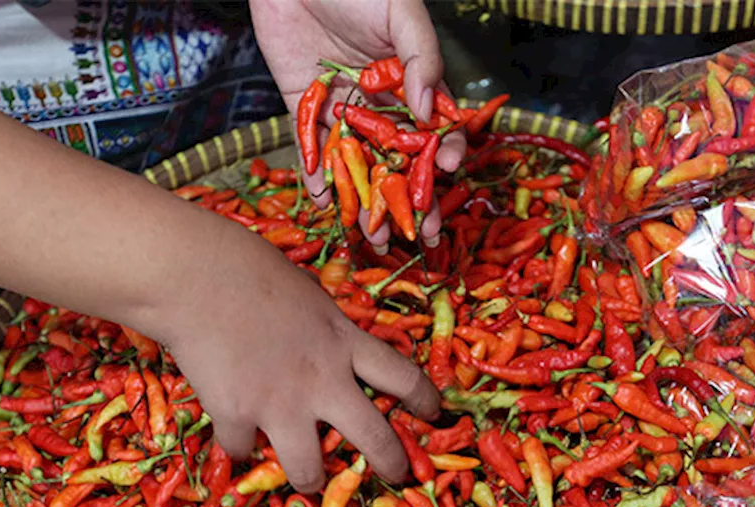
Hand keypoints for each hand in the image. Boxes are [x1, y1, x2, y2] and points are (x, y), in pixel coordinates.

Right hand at [149, 219, 438, 492]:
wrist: (195, 275)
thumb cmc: (248, 269)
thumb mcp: (309, 296)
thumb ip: (325, 330)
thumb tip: (330, 345)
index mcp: (343, 342)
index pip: (402, 376)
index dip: (424, 399)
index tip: (433, 412)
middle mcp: (322, 380)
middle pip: (375, 437)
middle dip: (391, 463)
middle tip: (396, 475)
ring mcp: (280, 404)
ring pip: (309, 469)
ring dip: (311, 478)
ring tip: (309, 479)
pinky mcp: (237, 416)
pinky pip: (242, 450)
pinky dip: (238, 446)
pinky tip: (234, 437)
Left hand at [251, 0, 465, 246]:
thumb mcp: (402, 15)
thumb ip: (422, 59)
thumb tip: (428, 111)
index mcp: (411, 83)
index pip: (434, 130)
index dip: (444, 155)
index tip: (449, 175)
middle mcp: (379, 103)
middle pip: (399, 161)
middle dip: (411, 200)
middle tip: (421, 234)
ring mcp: (343, 109)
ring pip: (358, 164)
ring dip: (367, 203)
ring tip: (375, 236)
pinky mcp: (304, 107)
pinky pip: (312, 149)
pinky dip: (317, 177)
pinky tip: (326, 202)